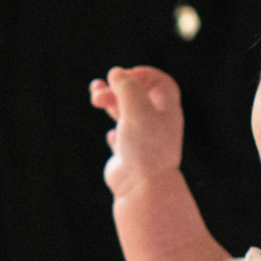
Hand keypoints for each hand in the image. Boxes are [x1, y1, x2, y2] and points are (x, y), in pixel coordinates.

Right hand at [89, 66, 185, 198]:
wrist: (141, 188)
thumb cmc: (144, 147)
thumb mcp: (137, 109)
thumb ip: (127, 87)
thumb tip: (116, 73)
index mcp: (167, 110)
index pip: (159, 82)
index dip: (140, 74)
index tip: (122, 77)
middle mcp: (157, 124)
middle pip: (138, 96)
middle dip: (116, 89)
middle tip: (96, 95)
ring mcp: (143, 140)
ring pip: (127, 114)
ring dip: (111, 103)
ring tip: (94, 98)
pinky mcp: (130, 155)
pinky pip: (122, 138)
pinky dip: (115, 132)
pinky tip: (112, 137)